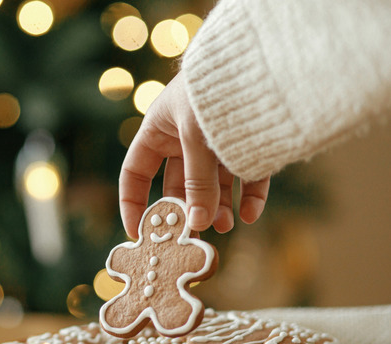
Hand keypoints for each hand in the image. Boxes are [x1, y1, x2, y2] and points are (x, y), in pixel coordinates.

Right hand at [119, 72, 269, 238]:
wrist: (258, 59)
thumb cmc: (213, 92)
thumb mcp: (197, 138)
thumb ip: (197, 183)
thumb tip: (200, 223)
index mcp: (157, 131)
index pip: (134, 174)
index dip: (133, 204)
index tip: (138, 232)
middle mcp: (183, 139)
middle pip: (177, 186)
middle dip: (185, 211)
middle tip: (190, 237)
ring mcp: (215, 144)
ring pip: (213, 185)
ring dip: (218, 207)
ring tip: (225, 225)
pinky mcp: (248, 145)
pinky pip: (246, 177)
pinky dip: (248, 196)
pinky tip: (250, 214)